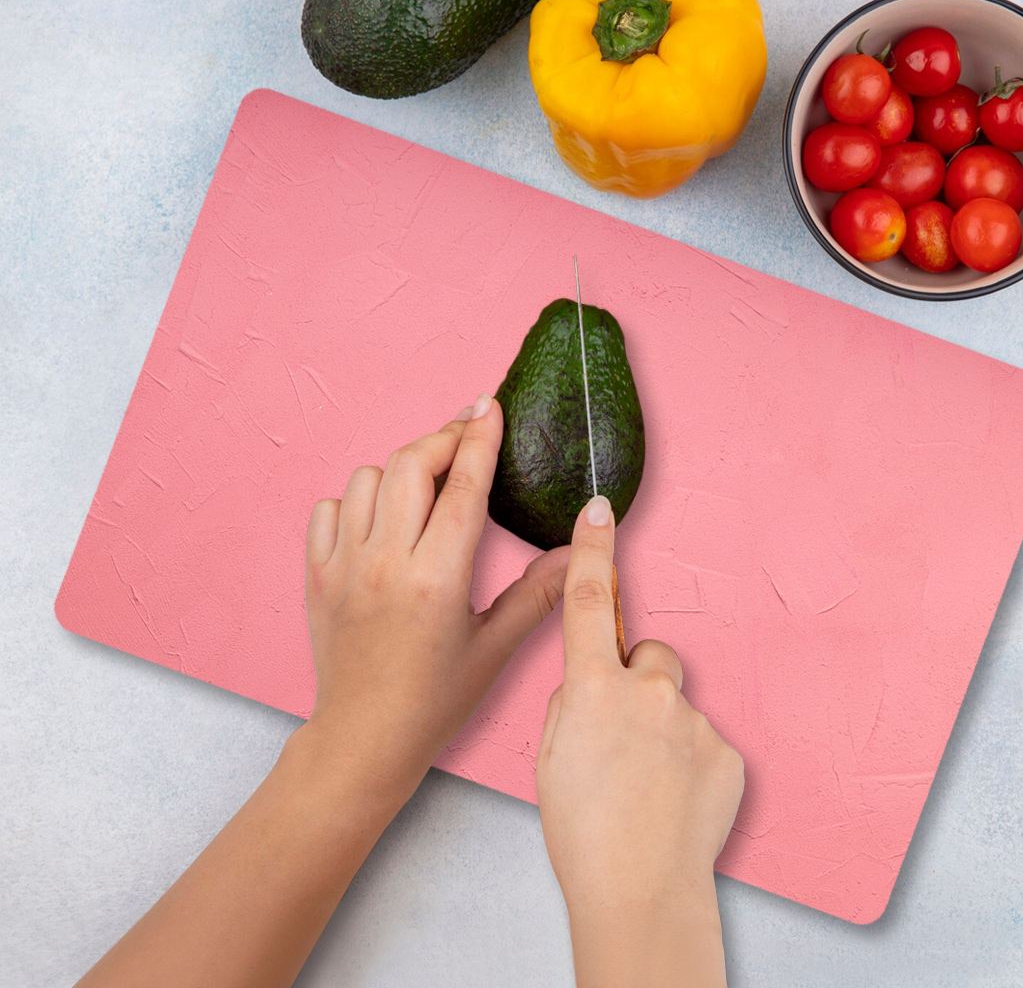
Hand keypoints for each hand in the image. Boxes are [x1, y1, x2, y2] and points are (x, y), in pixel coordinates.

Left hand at [299, 394, 569, 807]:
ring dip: (400, 470)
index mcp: (437, 580)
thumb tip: (581, 552)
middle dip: (443, 438)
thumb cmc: (434, 701)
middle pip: (411, 465)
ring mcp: (344, 567)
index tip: (488, 406)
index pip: (463, 488)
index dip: (479, 439)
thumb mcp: (495, 649)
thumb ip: (539, 594)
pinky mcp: (317, 576)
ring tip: (426, 487)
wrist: (363, 740)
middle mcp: (386, 563)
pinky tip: (380, 520)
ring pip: (367, 478)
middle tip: (467, 436)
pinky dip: (355, 501)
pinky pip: (328, 510)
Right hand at [536, 495, 743, 986]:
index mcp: (594, 689)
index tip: (600, 510)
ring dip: (664, 728)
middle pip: (649, 656)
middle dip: (637, 681)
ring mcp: (693, 719)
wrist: (640, 893)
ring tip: (649, 785)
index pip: (589, 601)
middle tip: (624, 738)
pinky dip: (691, 763)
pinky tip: (675, 802)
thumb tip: (595, 686)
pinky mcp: (727, 751)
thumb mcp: (552, 757)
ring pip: (677, 703)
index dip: (593, 550)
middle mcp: (648, 691)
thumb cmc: (585, 834)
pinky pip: (705, 740)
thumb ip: (573, 704)